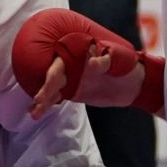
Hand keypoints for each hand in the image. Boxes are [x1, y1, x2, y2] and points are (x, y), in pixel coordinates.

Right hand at [28, 46, 143, 118]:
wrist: (132, 82)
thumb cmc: (125, 63)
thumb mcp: (118, 58)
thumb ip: (105, 61)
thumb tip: (92, 63)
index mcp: (78, 53)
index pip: (61, 62)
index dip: (53, 73)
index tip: (49, 83)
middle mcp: (70, 65)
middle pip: (52, 76)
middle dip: (45, 88)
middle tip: (40, 100)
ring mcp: (70, 79)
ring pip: (51, 88)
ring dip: (42, 100)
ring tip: (34, 113)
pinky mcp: (72, 91)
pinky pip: (56, 97)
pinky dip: (47, 104)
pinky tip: (36, 112)